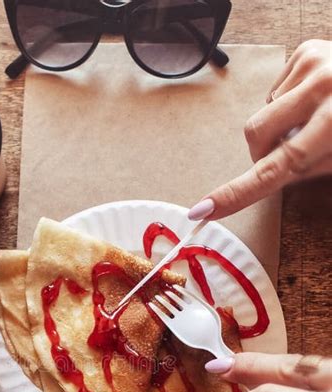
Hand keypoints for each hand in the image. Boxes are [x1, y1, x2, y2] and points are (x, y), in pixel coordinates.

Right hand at [188, 39, 331, 220]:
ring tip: (316, 119)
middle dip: (263, 151)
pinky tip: (315, 101)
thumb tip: (275, 173)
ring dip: (281, 125)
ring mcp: (313, 63)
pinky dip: (289, 103)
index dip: (238, 192)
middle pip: (256, 133)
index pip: (276, 167)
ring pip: (264, 112)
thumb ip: (310, 168)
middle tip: (290, 154)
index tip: (205, 208)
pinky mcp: (307, 51)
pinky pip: (276, 90)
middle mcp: (322, 87)